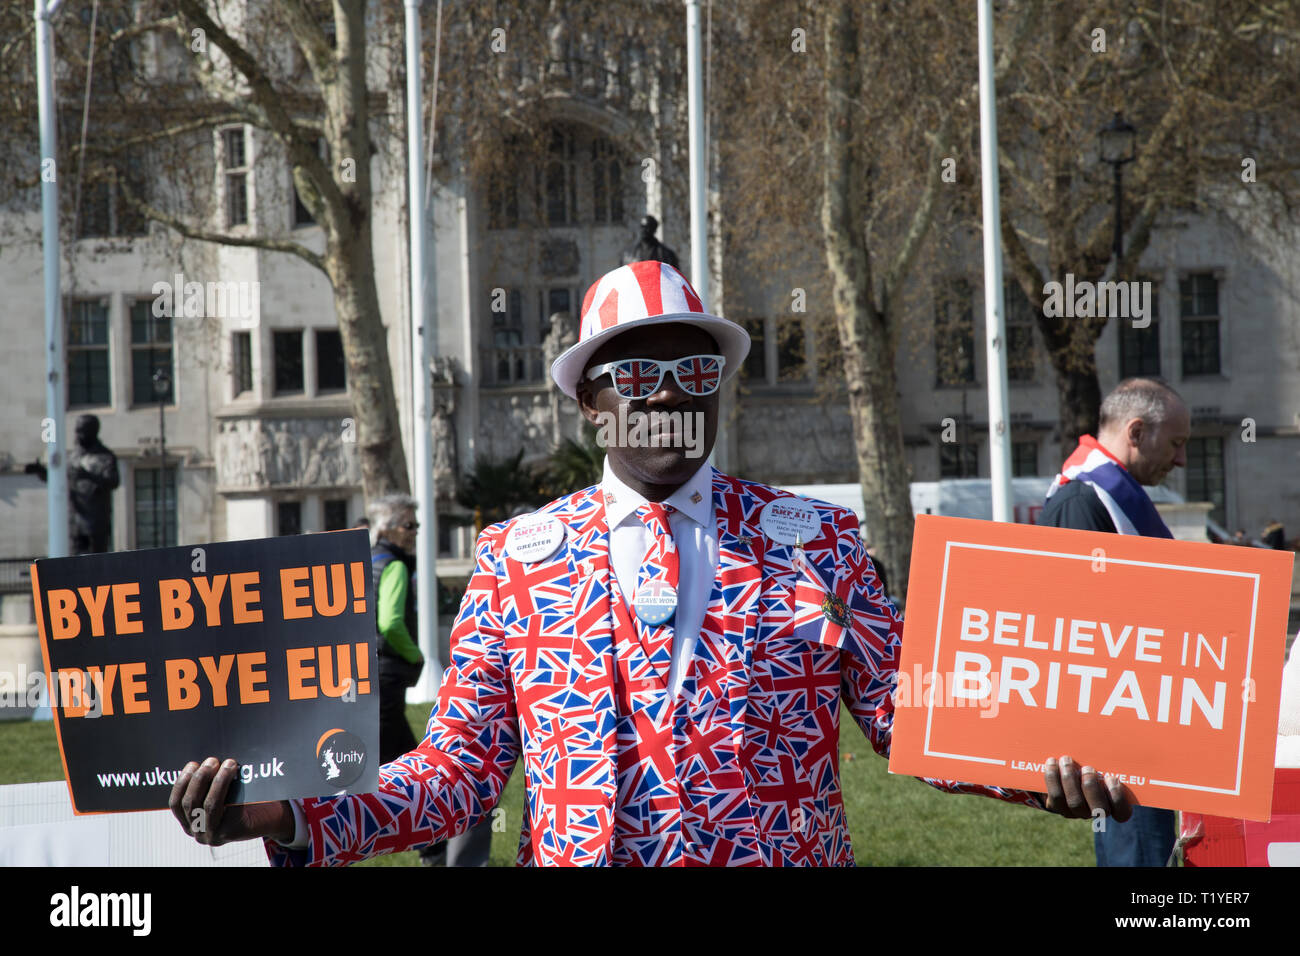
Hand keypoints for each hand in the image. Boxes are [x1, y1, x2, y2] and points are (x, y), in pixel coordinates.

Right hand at [169, 757, 294, 846]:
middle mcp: (198, 832)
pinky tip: (238, 776)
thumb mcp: (218, 795)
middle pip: (190, 803)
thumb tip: (204, 758)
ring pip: (209, 805)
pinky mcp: (231, 833)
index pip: (175, 804)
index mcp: (189, 823)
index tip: (192, 764)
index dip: (181, 782)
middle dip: (200, 778)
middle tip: (212, 760)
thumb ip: (207, 783)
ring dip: (218, 780)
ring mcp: (213, 835)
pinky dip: (232, 790)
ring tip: (228, 764)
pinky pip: (229, 808)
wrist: (267, 819)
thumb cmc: (240, 802)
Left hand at [1040, 755, 1134, 822]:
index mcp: (1111, 802)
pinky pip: (1056, 796)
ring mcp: (1075, 811)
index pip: (1123, 812)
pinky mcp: (1057, 806)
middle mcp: (1094, 810)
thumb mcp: (1098, 760)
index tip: (1112, 778)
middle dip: (1092, 787)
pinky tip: (1052, 762)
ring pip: (1075, 802)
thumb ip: (1106, 757)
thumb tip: (1113, 736)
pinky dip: (1053, 778)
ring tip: (1066, 760)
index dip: (1118, 798)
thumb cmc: (1086, 761)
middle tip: (1087, 768)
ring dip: (1070, 780)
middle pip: (1099, 809)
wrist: (1060, 768)